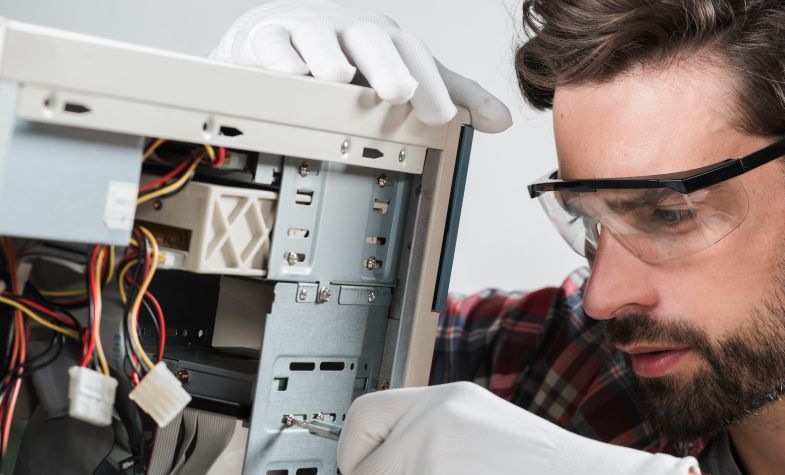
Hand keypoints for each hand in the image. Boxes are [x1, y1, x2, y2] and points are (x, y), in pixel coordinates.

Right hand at [211, 0, 512, 132]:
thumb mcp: (406, 72)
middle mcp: (351, 31)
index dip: (431, 85)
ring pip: (319, 36)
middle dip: (388, 65)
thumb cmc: (351, 54)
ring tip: (338, 76)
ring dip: (329, 55)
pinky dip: (280, 58)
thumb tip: (502, 121)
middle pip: (372, 41)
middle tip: (399, 91)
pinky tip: (289, 75)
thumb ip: (453, 94)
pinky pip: (272, 44)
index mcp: (388, 41)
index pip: (416, 59)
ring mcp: (308, 31)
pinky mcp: (267, 38)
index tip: (444, 116)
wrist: (283, 29)